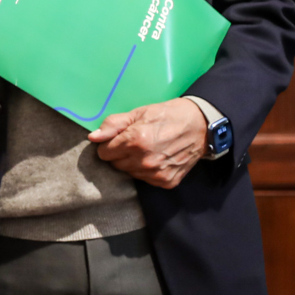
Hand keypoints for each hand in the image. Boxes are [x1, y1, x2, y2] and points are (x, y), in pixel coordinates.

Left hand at [88, 98, 206, 187]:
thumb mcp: (138, 113)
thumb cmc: (168, 115)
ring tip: (146, 149)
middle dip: (119, 154)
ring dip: (132, 163)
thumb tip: (93, 137)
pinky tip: (156, 158)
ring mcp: (156, 173)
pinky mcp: (166, 182)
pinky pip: (145, 180)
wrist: (201, 126)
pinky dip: (147, 171)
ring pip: (129, 173)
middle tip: (133, 143)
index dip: (109, 144)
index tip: (118, 139)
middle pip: (115, 165)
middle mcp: (145, 160)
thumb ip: (113, 125)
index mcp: (135, 141)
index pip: (104, 153)